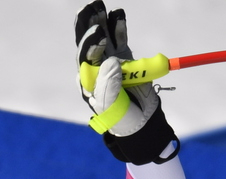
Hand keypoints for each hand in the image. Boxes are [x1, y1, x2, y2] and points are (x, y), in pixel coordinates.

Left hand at [75, 1, 157, 136]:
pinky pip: (120, 39)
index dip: (91, 45)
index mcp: (88, 80)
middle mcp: (97, 68)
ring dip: (101, 21)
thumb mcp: (113, 107)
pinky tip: (118, 14)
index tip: (100, 36)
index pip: (85, 58)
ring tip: (98, 5)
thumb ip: (109, 87)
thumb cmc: (121, 118)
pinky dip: (119, 26)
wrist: (140, 120)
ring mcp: (111, 60)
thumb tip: (110, 62)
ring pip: (104, 37)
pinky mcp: (125, 57)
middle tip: (88, 9)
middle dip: (87, 26)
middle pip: (89, 43)